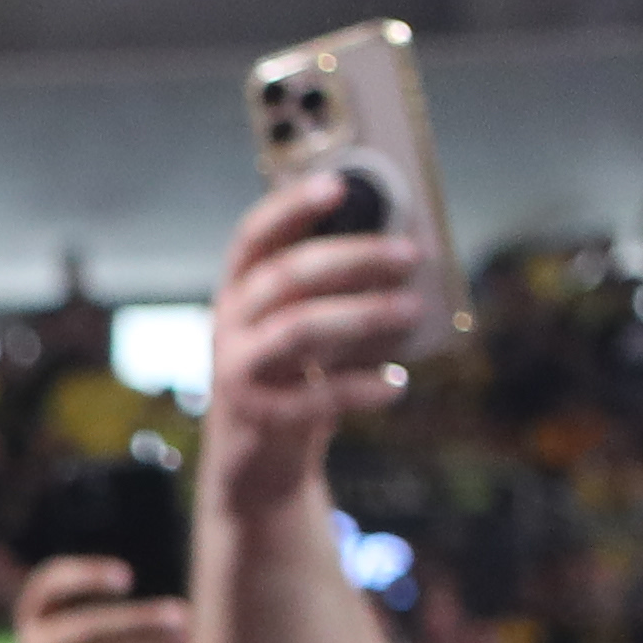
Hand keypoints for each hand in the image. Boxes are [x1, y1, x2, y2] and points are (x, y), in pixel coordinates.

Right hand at [202, 172, 425, 521]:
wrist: (257, 458)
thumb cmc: (298, 372)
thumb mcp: (309, 320)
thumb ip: (340, 287)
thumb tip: (407, 249)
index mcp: (241, 288)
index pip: (255, 235)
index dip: (292, 207)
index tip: (338, 184)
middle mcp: (230, 323)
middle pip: (287, 277)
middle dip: (354, 258)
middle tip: (410, 255)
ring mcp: (237, 370)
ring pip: (298, 330)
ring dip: (362, 315)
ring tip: (412, 310)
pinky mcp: (257, 416)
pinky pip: (312, 399)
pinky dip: (361, 388)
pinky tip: (396, 384)